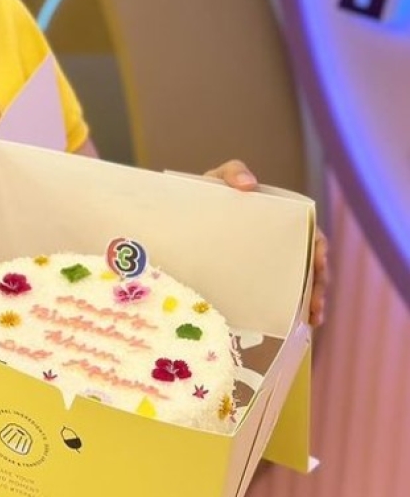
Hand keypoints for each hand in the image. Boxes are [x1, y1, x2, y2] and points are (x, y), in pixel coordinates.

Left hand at [203, 159, 328, 327]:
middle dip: (319, 284)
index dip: (319, 249)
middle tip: (316, 303)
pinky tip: (301, 324)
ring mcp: (267, 263)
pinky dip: (291, 311)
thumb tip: (249, 183)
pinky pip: (277, 297)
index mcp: (279, 219)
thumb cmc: (205, 195)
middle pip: (309, 264)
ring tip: (314, 318)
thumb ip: (232, 172)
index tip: (319, 263)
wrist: (176, 219)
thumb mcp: (217, 180)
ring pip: (299, 283)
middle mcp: (279, 243)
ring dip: (312, 302)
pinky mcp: (251, 281)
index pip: (309, 234)